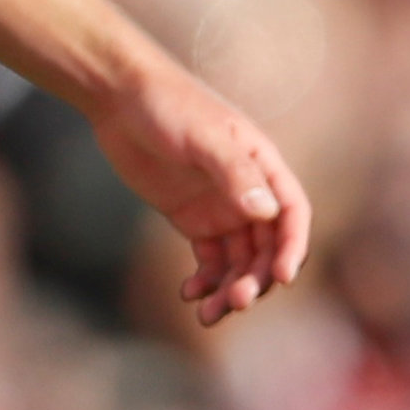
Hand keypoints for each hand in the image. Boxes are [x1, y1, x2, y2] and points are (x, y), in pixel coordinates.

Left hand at [89, 63, 311, 325]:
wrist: (117, 96)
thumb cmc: (165, 103)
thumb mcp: (200, 134)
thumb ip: (233, 171)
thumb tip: (268, 212)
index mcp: (263, 165)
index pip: (292, 215)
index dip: (292, 248)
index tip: (282, 278)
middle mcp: (249, 192)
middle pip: (266, 247)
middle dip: (256, 279)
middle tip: (235, 302)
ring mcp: (221, 207)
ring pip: (239, 260)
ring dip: (231, 288)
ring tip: (208, 314)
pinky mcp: (192, 218)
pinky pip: (209, 259)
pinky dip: (205, 280)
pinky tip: (189, 293)